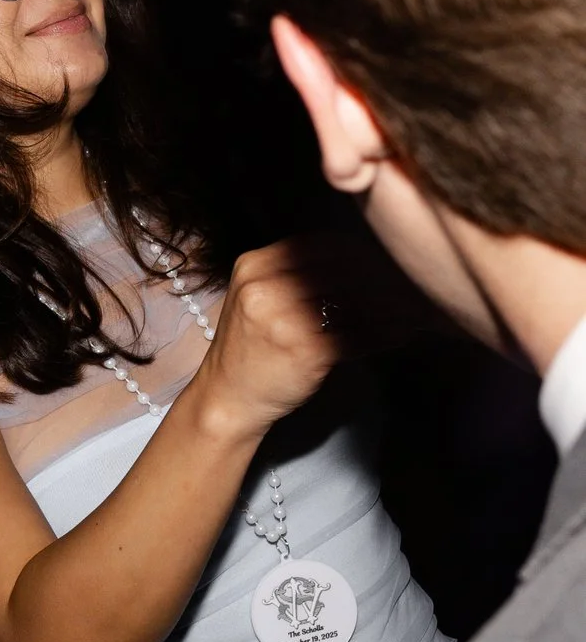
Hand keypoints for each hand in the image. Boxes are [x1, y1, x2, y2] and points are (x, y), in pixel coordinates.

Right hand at [186, 234, 414, 441]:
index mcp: (254, 265)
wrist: (227, 396)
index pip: (323, 244)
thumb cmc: (251, 347)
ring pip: (354, 301)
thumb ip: (298, 274)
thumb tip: (367, 260)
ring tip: (413, 311)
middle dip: (382, 278)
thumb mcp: (259, 297)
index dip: (362, 252)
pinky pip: (357, 335)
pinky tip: (400, 334)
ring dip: (390, 306)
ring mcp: (283, 319)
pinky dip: (384, 335)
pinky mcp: (304, 350)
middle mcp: (265, 287)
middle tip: (411, 286)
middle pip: (342, 270)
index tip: (387, 263)